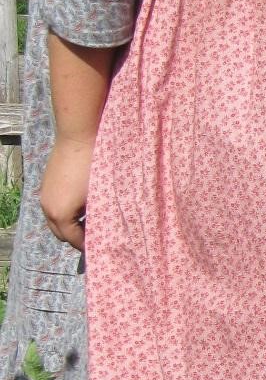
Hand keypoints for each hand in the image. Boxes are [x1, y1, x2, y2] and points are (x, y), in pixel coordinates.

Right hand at [39, 134, 93, 250]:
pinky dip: (66, 211)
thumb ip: (100, 217)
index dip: (89, 245)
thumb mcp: (101, 196)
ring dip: (71, 223)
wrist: (79, 134)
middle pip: (61, 233)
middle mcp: (47, 208)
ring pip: (56, 220)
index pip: (74, 240)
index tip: (104, 245)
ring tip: (92, 219)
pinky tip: (83, 204)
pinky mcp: (47, 184)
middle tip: (98, 235)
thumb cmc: (95, 165)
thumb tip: (106, 230)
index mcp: (60, 215)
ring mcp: (44, 195)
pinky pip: (54, 205)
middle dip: (78, 237)